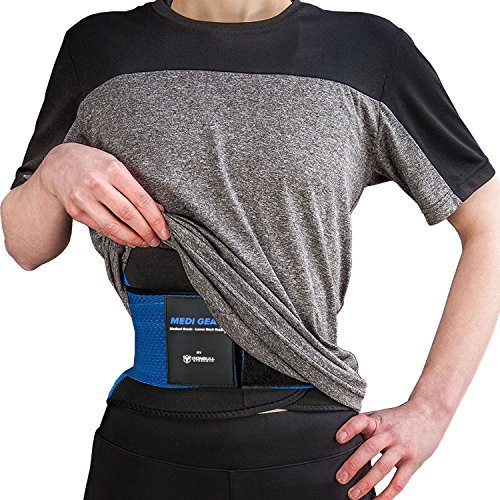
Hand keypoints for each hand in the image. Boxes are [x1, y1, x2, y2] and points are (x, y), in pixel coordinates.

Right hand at [40, 143, 169, 246]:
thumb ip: (136, 187)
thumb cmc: (94, 164)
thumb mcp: (117, 166)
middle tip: (157, 240)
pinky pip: (101, 229)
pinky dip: (118, 237)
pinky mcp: (75, 211)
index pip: (141, 199)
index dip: (155, 219)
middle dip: (147, 232)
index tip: (164, 230)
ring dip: (133, 239)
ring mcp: (84, 199)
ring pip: (113, 226)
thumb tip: (158, 209)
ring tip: (145, 243)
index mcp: (113, 170)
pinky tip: (129, 240)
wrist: (59, 164)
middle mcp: (97, 184)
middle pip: (128, 215)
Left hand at [334, 399, 449, 498]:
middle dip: (353, 465)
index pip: (361, 421)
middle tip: (340, 478)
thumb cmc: (398, 418)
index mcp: (378, 420)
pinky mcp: (413, 462)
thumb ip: (364, 426)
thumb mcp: (380, 415)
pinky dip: (388, 494)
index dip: (349, 429)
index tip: (338, 439)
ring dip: (367, 483)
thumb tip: (340, 439)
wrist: (428, 413)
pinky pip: (399, 481)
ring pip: (383, 467)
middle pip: (369, 448)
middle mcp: (389, 433)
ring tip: (353, 494)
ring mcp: (402, 448)